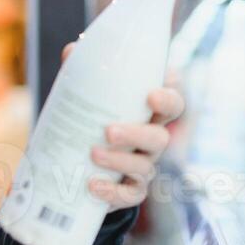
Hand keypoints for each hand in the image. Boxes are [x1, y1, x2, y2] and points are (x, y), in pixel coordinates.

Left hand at [60, 42, 185, 212]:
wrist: (79, 164)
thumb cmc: (91, 119)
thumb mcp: (86, 95)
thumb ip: (82, 72)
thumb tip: (72, 49)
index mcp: (147, 112)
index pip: (172, 101)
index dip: (169, 97)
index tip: (152, 94)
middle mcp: (151, 139)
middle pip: (160, 136)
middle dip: (137, 134)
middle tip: (110, 130)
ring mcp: (142, 166)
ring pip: (145, 167)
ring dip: (121, 161)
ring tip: (94, 153)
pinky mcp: (129, 191)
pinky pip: (130, 195)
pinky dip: (113, 193)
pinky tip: (93, 186)